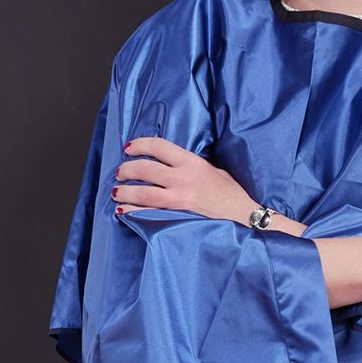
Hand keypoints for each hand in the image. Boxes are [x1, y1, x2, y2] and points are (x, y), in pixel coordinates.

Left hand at [111, 136, 258, 224]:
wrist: (245, 217)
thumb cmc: (232, 194)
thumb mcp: (214, 170)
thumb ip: (191, 165)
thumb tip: (170, 164)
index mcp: (192, 162)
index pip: (159, 147)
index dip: (140, 145)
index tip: (130, 147)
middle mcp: (183, 178)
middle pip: (145, 169)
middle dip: (127, 169)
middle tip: (120, 172)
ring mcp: (179, 199)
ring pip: (142, 192)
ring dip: (125, 191)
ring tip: (116, 191)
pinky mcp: (178, 216)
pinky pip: (148, 213)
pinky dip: (132, 211)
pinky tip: (123, 210)